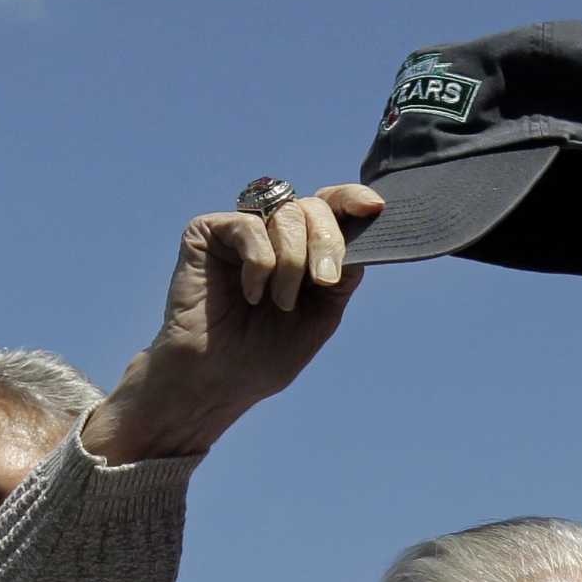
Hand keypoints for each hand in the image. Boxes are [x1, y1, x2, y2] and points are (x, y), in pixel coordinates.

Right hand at [84, 183, 385, 464]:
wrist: (217, 380)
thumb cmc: (264, 356)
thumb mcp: (321, 315)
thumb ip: (342, 274)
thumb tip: (361, 232)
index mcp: (302, 250)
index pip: (331, 208)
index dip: (352, 200)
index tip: (374, 208)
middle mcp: (272, 233)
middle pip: (314, 208)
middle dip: (327, 242)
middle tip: (323, 282)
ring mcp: (240, 229)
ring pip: (285, 214)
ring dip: (292, 263)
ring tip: (278, 303)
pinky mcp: (208, 231)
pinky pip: (250, 226)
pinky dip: (260, 263)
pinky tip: (250, 294)